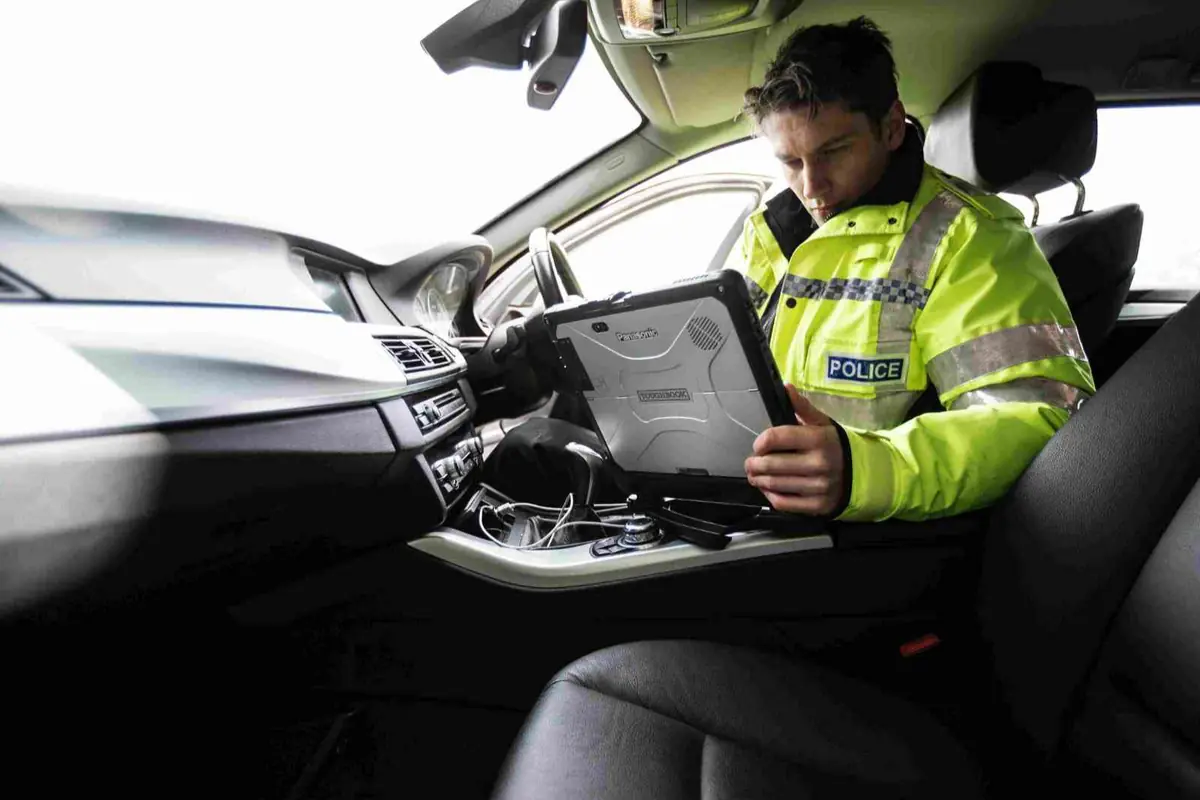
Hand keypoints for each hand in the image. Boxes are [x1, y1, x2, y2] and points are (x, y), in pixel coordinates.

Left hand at [744, 384, 845, 515]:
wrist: (861, 472)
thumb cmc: (834, 445)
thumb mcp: (822, 423)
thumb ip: (802, 407)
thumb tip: (786, 387)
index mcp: (819, 439)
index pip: (777, 438)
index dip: (761, 442)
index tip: (758, 445)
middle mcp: (819, 464)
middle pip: (772, 464)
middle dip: (754, 464)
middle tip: (750, 463)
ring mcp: (819, 487)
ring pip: (775, 484)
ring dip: (759, 480)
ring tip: (755, 475)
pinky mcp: (817, 505)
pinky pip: (784, 503)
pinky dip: (770, 496)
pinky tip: (768, 489)